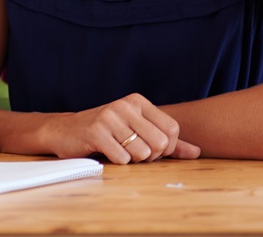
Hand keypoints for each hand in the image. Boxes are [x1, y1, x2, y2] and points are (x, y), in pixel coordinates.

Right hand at [43, 93, 199, 163]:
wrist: (65, 131)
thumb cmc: (105, 133)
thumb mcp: (137, 131)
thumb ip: (168, 142)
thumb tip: (197, 152)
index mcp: (137, 101)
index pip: (172, 129)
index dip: (167, 147)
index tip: (151, 149)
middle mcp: (125, 105)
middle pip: (161, 143)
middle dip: (150, 156)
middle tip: (133, 152)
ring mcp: (109, 117)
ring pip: (143, 153)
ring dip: (133, 160)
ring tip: (118, 151)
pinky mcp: (96, 132)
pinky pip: (123, 159)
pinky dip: (117, 162)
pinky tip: (105, 152)